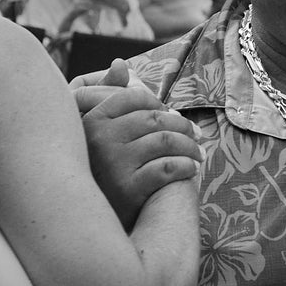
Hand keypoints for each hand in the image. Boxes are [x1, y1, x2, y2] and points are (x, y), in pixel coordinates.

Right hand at [73, 64, 202, 229]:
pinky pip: (168, 168)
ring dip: (189, 147)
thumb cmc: (98, 170)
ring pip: (166, 141)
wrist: (89, 222)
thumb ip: (110, 95)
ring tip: (197, 153)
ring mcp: (114, 164)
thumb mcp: (97, 132)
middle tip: (194, 135)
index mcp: (92, 120)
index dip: (158, 104)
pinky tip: (190, 169)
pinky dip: (185, 167)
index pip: (135, 97)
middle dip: (181, 125)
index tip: (170, 115)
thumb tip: (120, 63)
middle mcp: (100, 139)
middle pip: (155, 118)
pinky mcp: (128, 189)